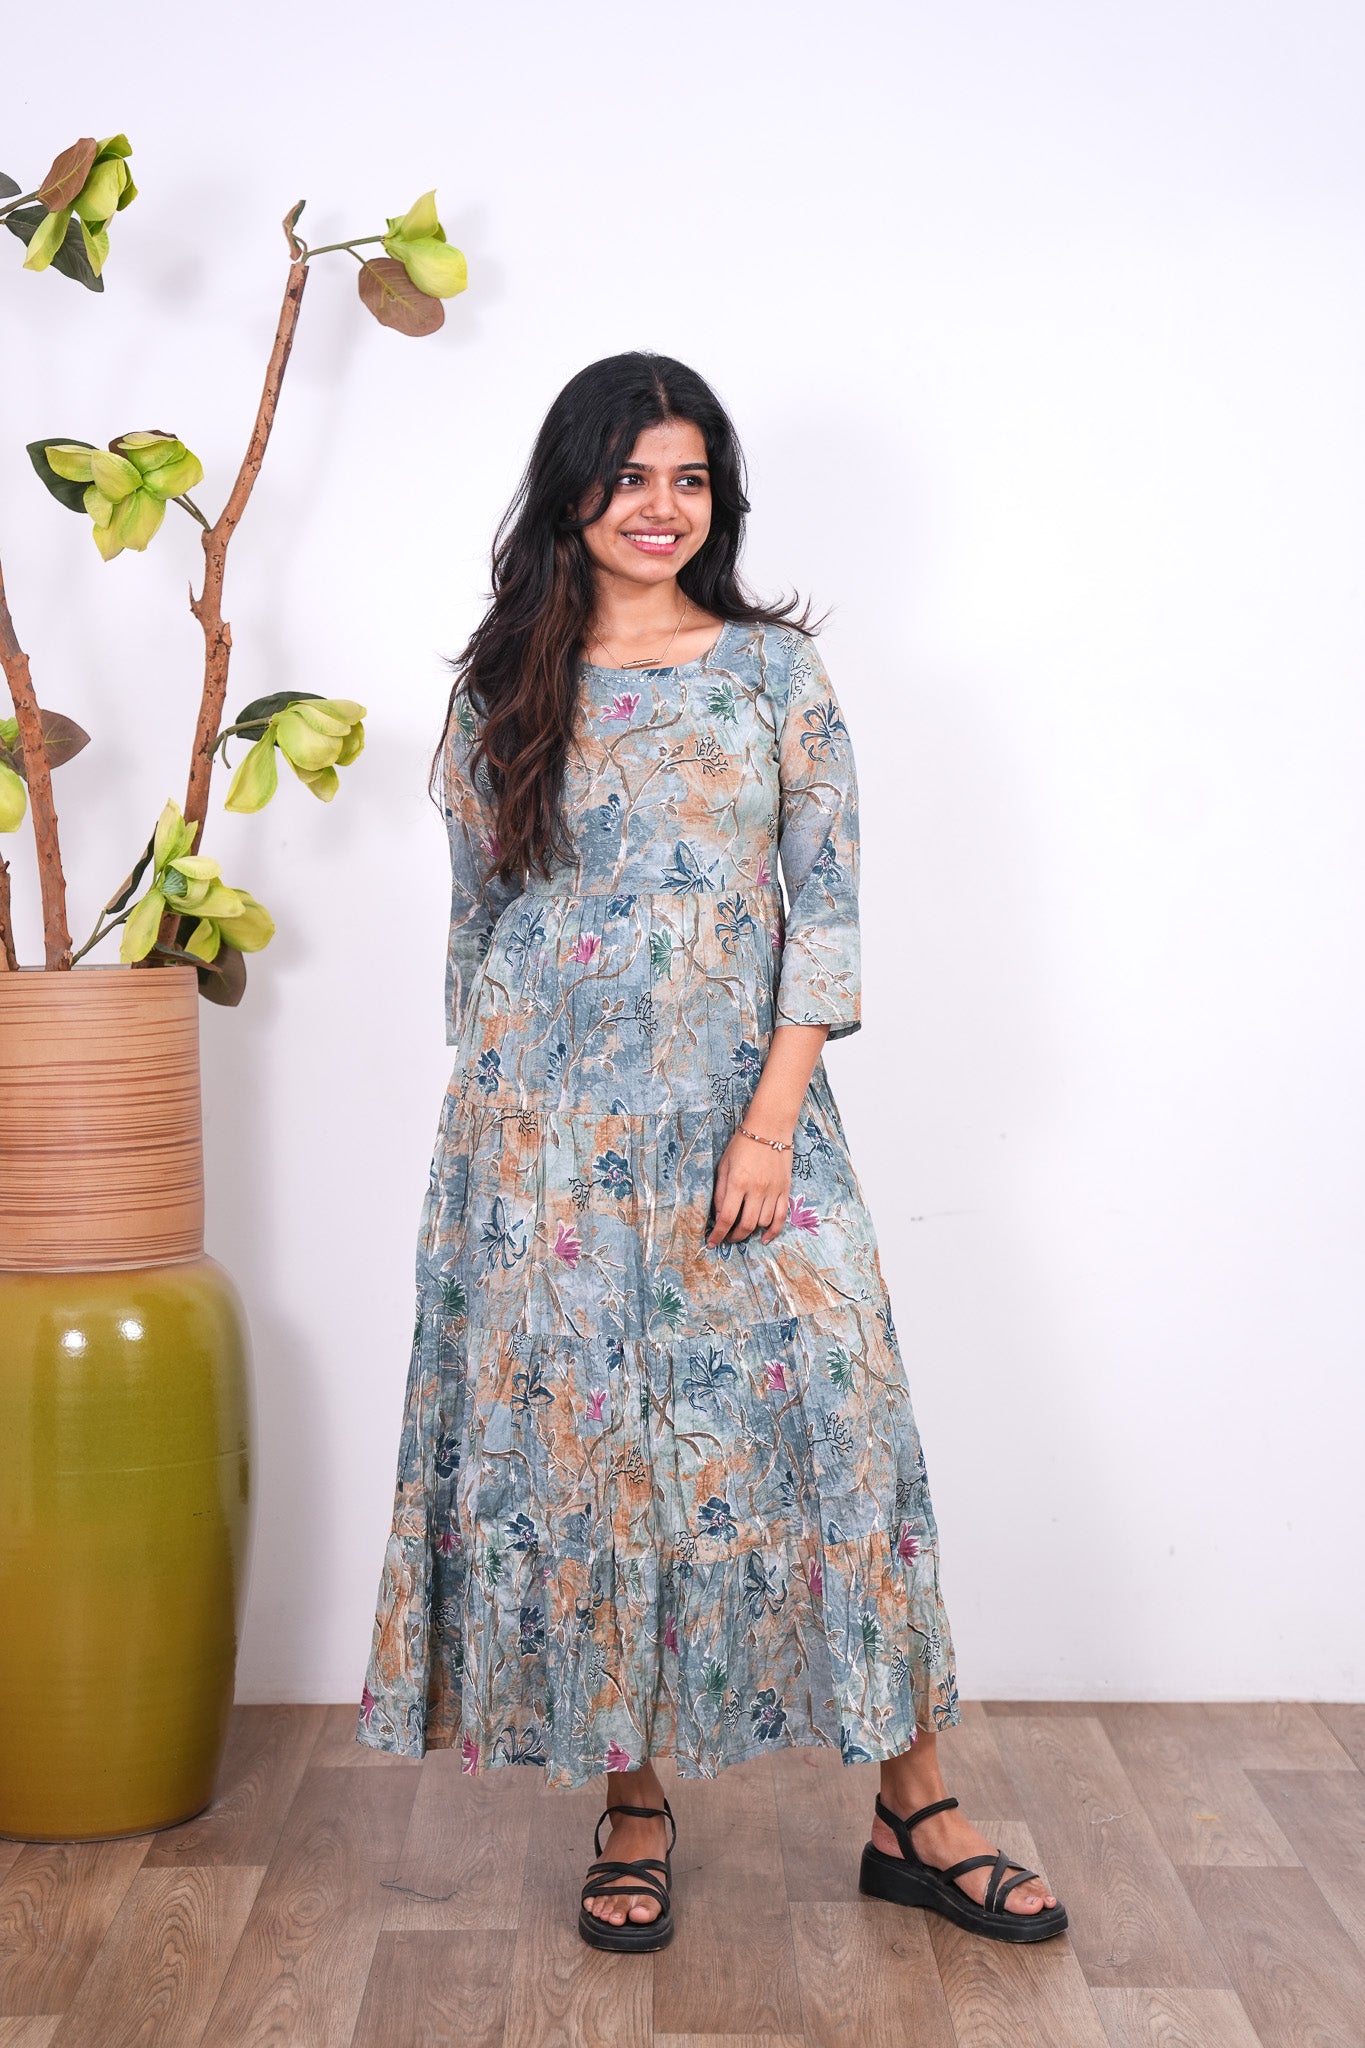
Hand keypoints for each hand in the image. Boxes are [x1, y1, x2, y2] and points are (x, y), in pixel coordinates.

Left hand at [707, 1129, 791, 1245]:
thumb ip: (721, 1192)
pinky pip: (781, 1217)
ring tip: (742, 1230)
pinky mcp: (785, 1190)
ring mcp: (773, 1191)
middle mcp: (756, 1190)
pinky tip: (764, 1238)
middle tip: (727, 1238)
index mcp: (738, 1183)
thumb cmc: (742, 1144)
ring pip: (762, 1223)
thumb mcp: (724, 1165)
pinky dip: (773, 1232)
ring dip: (751, 1232)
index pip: (727, 1218)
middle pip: (746, 1225)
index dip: (718, 1234)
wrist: (770, 1128)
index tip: (712, 1242)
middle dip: (734, 1237)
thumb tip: (720, 1216)